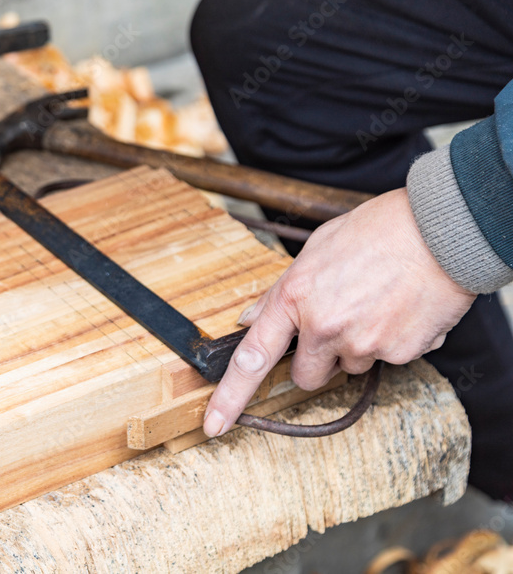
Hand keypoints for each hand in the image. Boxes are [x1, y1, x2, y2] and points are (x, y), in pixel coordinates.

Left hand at [202, 188, 475, 437]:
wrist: (442, 230)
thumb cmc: (377, 230)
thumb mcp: (315, 250)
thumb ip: (280, 292)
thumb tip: (252, 319)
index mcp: (295, 298)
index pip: (252, 357)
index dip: (229, 397)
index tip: (213, 425)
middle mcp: (325, 327)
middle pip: (306, 377)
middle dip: (317, 360)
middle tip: (337, 322)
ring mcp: (364, 343)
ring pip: (350, 367)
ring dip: (357, 347)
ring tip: (376, 304)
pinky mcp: (401, 353)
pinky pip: (388, 360)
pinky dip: (394, 341)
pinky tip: (402, 309)